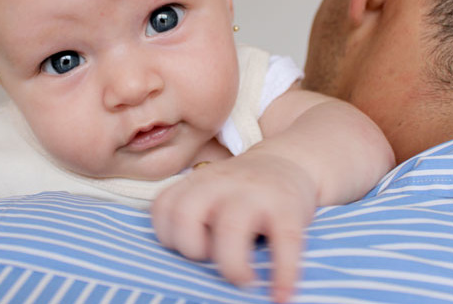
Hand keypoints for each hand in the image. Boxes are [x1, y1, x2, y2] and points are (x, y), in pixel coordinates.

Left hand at [151, 152, 315, 302]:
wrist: (288, 162)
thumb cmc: (242, 192)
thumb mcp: (211, 191)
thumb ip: (195, 217)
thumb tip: (186, 273)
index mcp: (197, 183)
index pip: (164, 207)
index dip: (168, 236)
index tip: (185, 250)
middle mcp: (220, 184)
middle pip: (185, 214)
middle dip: (191, 248)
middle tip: (209, 261)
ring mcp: (254, 194)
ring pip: (230, 227)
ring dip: (231, 264)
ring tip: (242, 281)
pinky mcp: (288, 207)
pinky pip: (285, 242)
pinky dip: (283, 273)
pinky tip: (281, 294)